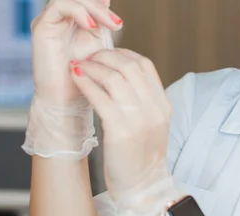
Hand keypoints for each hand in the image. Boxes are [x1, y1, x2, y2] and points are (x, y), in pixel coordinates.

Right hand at [30, 0, 122, 105]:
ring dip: (95, 5)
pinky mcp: (42, 28)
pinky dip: (78, 12)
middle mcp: (59, 13)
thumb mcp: (101, 36)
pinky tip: (93, 25)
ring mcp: (49, 19)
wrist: (72, 98)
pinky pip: (59, 7)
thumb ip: (103, 10)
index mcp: (74, 14)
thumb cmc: (88, 71)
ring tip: (113, 23)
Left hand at [70, 49, 181, 214]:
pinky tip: (76, 79)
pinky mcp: (121, 130)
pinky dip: (86, 83)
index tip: (107, 53)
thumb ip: (142, 100)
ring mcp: (139, 118)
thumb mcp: (151, 123)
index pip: (145, 65)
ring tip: (78, 65)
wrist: (143, 186)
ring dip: (93, 67)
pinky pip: (100, 97)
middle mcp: (154, 108)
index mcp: (162, 104)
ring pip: (114, 78)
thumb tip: (119, 75)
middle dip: (106, 56)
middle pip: (129, 66)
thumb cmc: (140, 156)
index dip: (124, 53)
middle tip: (89, 56)